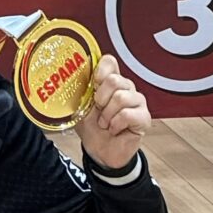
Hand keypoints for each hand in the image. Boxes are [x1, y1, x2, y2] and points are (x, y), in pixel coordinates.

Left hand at [75, 54, 149, 171]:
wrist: (99, 151)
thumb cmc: (91, 126)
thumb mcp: (79, 105)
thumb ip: (78, 89)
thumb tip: (67, 73)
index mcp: (109, 80)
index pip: (110, 61)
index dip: (101, 70)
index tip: (94, 83)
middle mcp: (126, 87)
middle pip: (115, 80)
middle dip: (101, 98)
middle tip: (98, 110)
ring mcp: (137, 101)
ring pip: (121, 97)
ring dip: (107, 114)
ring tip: (104, 122)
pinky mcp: (144, 117)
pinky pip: (128, 114)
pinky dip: (116, 124)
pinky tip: (114, 129)